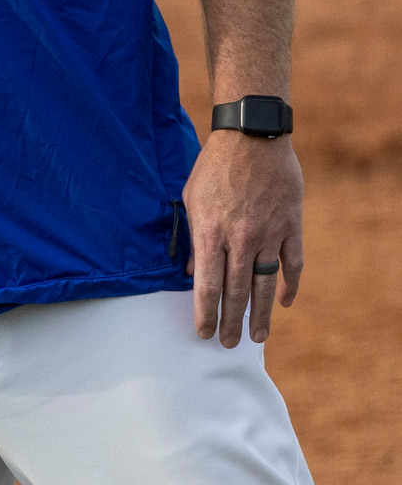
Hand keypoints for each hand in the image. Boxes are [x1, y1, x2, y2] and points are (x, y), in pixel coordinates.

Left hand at [183, 130, 304, 345]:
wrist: (253, 139)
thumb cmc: (214, 167)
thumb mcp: (191, 199)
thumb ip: (193, 238)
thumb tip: (192, 272)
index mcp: (211, 233)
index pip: (207, 285)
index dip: (205, 312)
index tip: (202, 332)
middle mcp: (241, 240)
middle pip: (236, 291)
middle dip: (230, 321)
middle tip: (227, 345)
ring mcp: (269, 235)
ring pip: (266, 285)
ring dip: (261, 314)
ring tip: (257, 337)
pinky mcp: (291, 227)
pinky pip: (293, 264)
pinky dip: (290, 285)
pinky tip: (285, 302)